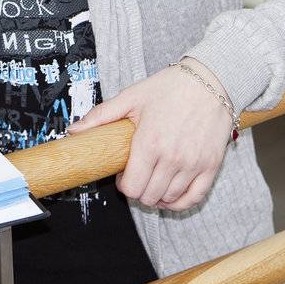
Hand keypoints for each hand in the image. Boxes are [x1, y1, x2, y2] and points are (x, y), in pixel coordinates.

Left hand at [66, 57, 233, 210]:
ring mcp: (194, 164)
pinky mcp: (211, 166)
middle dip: (139, 190)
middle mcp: (172, 158)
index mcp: (149, 143)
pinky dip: (180, 202)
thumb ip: (101, 116)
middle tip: (138, 176)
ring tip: (154, 181)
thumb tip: (73, 131)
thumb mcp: (132, 97)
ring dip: (157, 196)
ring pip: (169, 200)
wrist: (209, 80)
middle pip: (149, 196)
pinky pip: (194, 198)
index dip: (124, 185)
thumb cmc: (170, 87)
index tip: (124, 175)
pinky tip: (171, 194)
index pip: (132, 187)